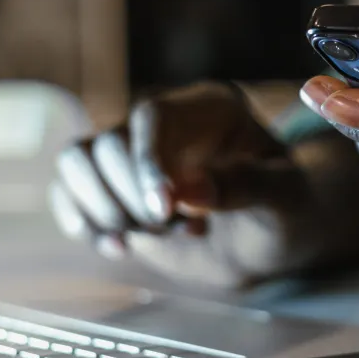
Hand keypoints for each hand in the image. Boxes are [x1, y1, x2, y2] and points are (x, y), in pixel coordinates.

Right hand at [50, 82, 358, 288]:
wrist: (276, 236)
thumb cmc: (289, 209)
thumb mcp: (285, 197)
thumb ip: (246, 187)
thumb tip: (188, 191)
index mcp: (213, 109)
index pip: (154, 117)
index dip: (147, 163)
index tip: (163, 212)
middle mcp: (169, 122)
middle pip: (109, 141)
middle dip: (129, 197)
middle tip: (170, 229)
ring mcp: (138, 152)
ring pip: (78, 159)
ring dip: (101, 208)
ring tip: (150, 235)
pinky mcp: (116, 185)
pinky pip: (70, 188)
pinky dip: (82, 221)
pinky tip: (120, 248)